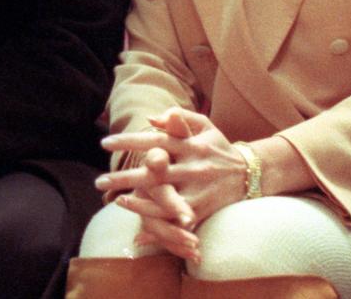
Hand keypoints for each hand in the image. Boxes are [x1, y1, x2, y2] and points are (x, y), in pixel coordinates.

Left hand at [98, 108, 246, 228]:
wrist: (251, 173)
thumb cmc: (219, 147)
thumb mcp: (204, 126)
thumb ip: (179, 119)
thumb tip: (151, 118)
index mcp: (190, 144)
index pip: (155, 140)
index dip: (130, 141)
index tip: (105, 142)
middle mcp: (194, 166)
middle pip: (155, 172)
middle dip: (126, 177)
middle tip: (99, 180)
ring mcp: (199, 189)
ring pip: (166, 199)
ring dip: (140, 203)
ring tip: (116, 202)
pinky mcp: (203, 208)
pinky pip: (179, 220)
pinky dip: (161, 227)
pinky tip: (140, 232)